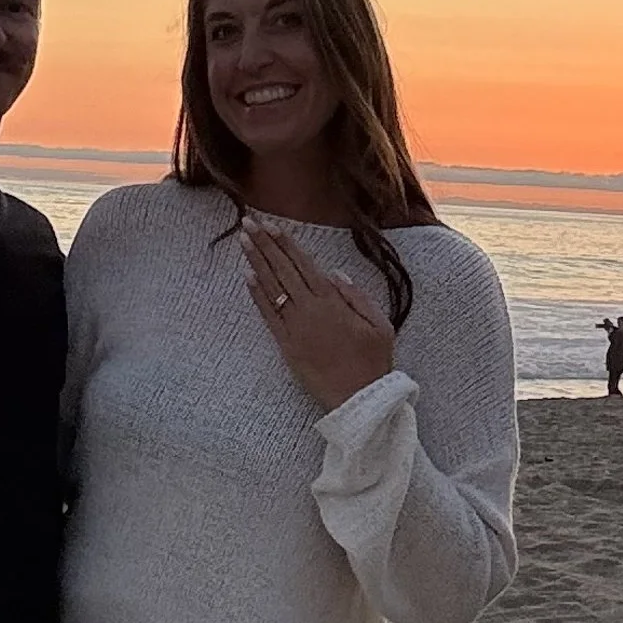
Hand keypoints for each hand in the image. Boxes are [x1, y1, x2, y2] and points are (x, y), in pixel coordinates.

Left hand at [242, 217, 395, 413]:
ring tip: (243, 241)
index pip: (304, 265)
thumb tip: (334, 273)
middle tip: (248, 223)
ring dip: (256, 262)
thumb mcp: (380, 325)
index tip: (271, 226)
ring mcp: (295, 327)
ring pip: (272, 288)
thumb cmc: (373, 362)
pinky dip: (257, 295)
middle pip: (283, 270)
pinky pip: (268, 315)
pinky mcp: (286, 346)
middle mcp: (311, 310)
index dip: (286, 244)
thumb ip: (356, 296)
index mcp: (333, 302)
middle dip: (265, 244)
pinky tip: (247, 277)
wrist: (359, 399)